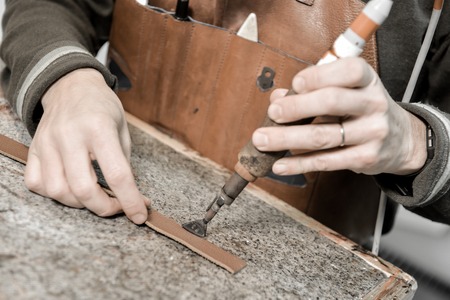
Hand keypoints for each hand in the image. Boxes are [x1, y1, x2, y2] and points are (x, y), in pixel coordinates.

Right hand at [25, 68, 148, 223]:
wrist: (71, 85)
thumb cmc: (102, 107)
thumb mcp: (122, 129)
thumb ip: (123, 163)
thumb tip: (129, 196)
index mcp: (99, 128)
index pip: (117, 174)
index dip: (131, 201)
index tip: (140, 216)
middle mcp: (70, 136)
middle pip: (83, 189)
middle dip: (105, 208)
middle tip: (118, 207)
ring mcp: (47, 142)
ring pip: (58, 191)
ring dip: (80, 204)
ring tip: (95, 197)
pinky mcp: (33, 148)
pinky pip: (36, 183)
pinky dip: (54, 194)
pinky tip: (70, 188)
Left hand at [252, 57, 426, 175]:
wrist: (400, 139)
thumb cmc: (362, 109)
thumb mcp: (347, 92)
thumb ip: (312, 91)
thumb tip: (277, 98)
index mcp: (368, 80)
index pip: (347, 70)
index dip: (318, 76)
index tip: (295, 84)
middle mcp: (373, 103)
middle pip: (332, 102)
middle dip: (296, 107)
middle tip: (273, 113)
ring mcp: (372, 132)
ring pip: (324, 136)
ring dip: (287, 138)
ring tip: (262, 140)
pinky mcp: (367, 158)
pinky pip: (326, 161)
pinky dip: (299, 164)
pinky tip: (280, 164)